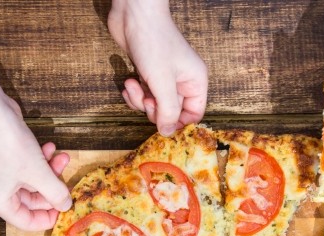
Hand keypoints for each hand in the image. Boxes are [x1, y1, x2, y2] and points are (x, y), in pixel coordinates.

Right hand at [0, 97, 71, 230]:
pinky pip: (25, 166)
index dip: (48, 218)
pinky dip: (39, 159)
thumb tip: (66, 206)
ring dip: (49, 170)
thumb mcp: (38, 173)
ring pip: (30, 180)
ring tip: (63, 157)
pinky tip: (50, 147)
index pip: (26, 222)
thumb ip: (55, 193)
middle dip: (51, 187)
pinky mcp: (1, 157)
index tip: (66, 208)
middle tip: (67, 177)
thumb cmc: (8, 145)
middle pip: (30, 200)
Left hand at [108, 0, 207, 135]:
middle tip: (146, 100)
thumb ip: (167, 110)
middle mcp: (182, 81)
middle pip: (171, 112)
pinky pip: (143, 95)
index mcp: (195, 82)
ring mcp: (164, 77)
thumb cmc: (153, 42)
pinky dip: (134, 93)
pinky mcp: (148, 73)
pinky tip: (128, 82)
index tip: (163, 124)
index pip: (193, 114)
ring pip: (154, 105)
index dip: (178, 123)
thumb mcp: (162, 82)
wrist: (134, 14)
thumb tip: (167, 133)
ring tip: (132, 86)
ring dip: (140, 101)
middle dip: (154, 110)